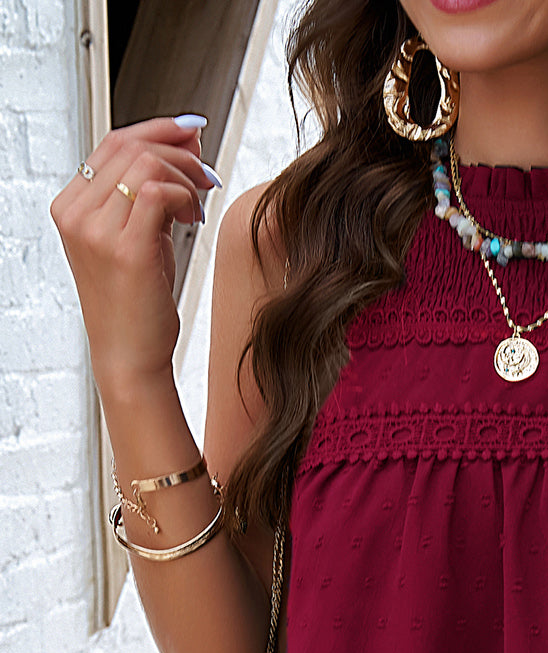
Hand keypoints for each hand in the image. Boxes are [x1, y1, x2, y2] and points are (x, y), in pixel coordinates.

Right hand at [50, 117, 219, 391]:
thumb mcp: (140, 236)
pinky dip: (184, 197)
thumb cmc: (137, 304)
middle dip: (178, 150)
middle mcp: (76, 214)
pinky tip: (192, 218)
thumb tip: (187, 139)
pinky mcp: (124, 249)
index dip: (158, 129)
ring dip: (185, 176)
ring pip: (146, 164)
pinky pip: (158, 192)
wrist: (130, 358)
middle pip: (130, 145)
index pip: (113, 142)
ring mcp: (95, 231)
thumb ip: (154, 189)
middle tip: (206, 173)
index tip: (192, 133)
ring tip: (198, 206)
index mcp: (71, 206)